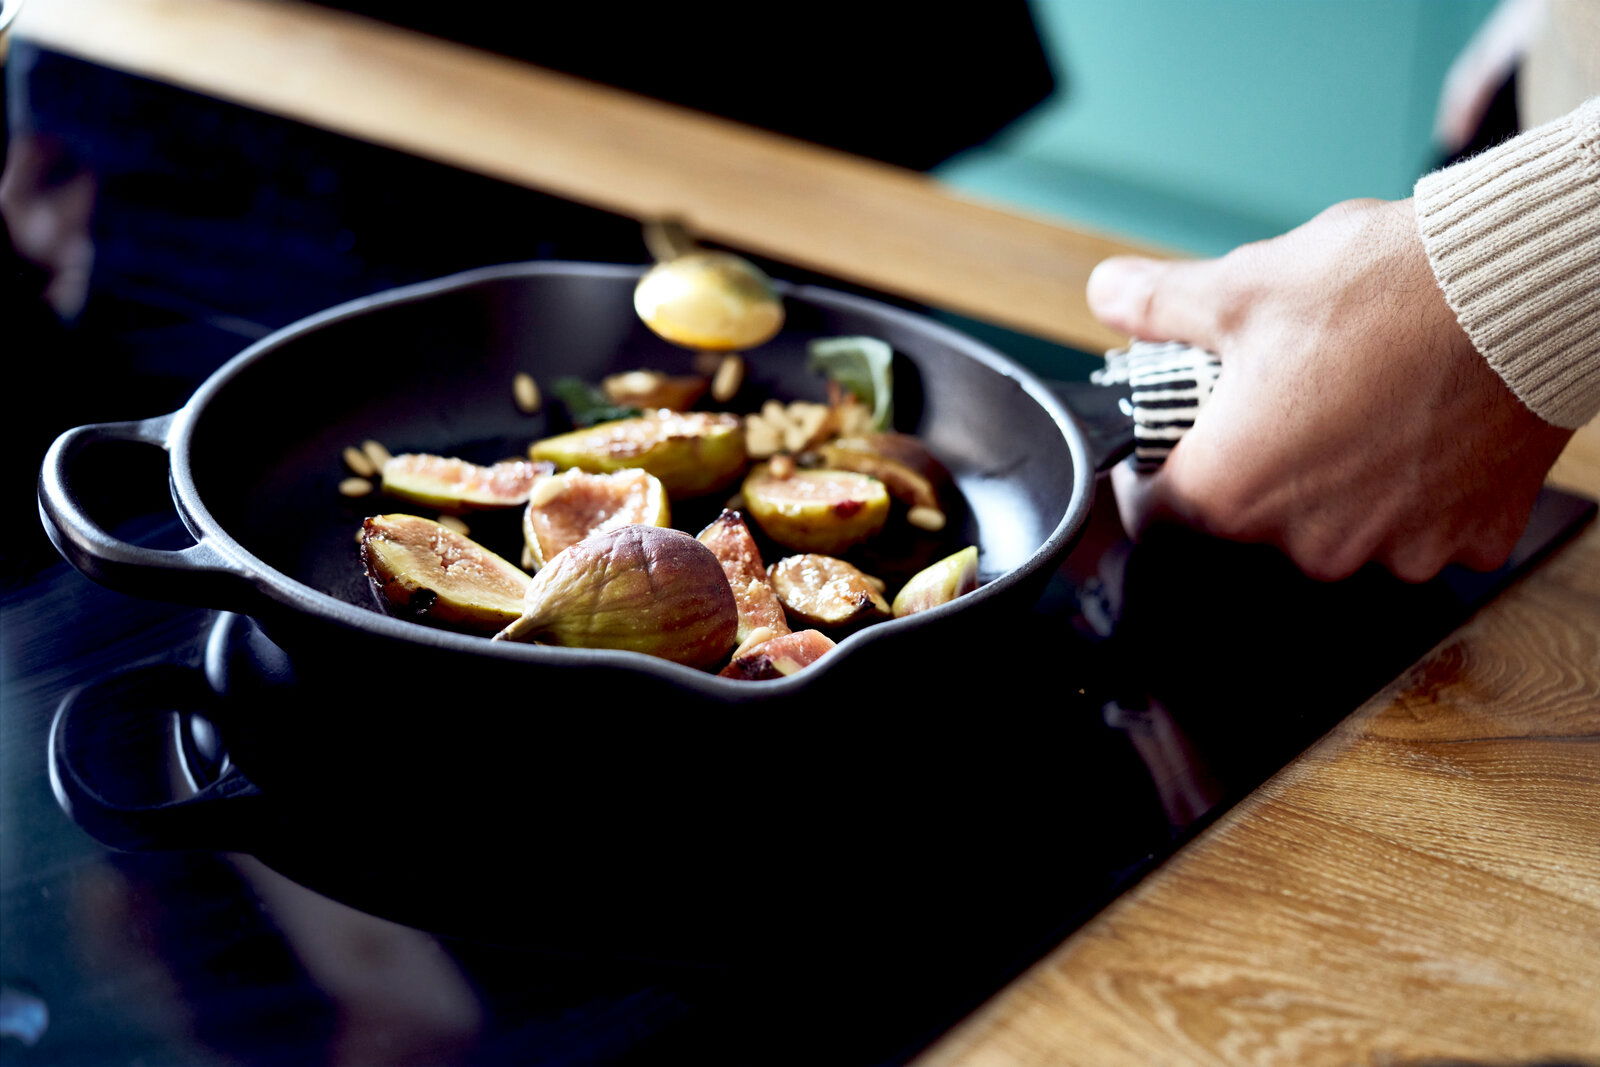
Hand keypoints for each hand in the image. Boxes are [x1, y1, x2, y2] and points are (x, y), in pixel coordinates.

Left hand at [1087, 197, 1572, 582]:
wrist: (1520, 292)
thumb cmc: (1383, 290)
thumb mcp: (1244, 286)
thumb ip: (1160, 305)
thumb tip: (1109, 296)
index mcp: (1232, 491)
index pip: (1156, 513)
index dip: (1152, 474)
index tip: (1166, 444)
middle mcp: (1307, 542)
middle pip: (1250, 520)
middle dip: (1252, 463)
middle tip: (1274, 399)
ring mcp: (1393, 550)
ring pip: (1334, 526)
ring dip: (1332, 481)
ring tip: (1353, 402)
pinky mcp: (1464, 539)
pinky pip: (1419, 527)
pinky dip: (1413, 489)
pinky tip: (1418, 429)